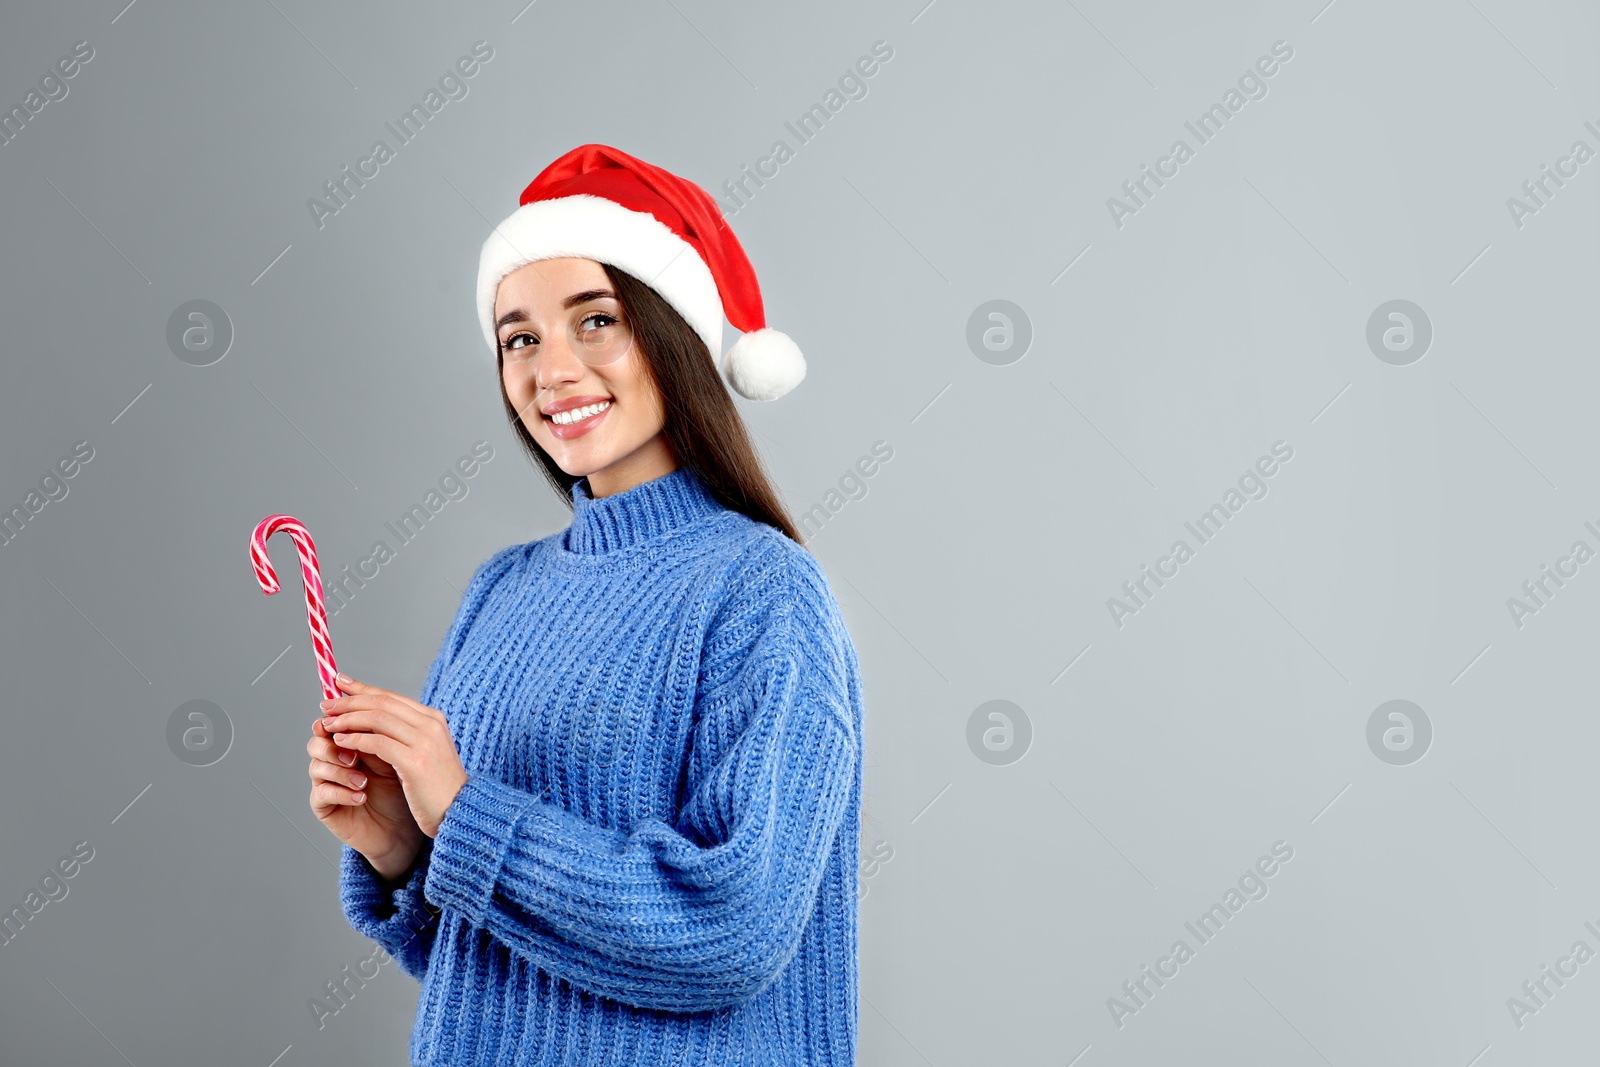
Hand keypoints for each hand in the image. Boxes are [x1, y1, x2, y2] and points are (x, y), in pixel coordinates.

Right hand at [307, 713, 424, 879]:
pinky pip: (322, 792)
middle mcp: (335, 759)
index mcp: (351, 740)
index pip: (338, 720)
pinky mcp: (325, 806)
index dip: (342, 713)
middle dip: (335, 743)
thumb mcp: (398, 755)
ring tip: (364, 781)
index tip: (350, 715)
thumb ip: (384, 734)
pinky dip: (342, 792)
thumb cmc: (403, 789)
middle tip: (354, 755)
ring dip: (341, 770)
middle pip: (318, 739)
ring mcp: (327, 782)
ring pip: (317, 765)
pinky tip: (362, 796)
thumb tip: (377, 708)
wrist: (405, 827)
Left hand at [319, 673, 469, 838]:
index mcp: (433, 719)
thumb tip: (367, 722)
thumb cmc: (437, 788)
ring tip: (328, 725)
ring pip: (377, 719)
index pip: (391, 697)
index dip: (362, 689)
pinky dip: (355, 740)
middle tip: (326, 705)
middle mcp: (431, 724)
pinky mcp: (415, 762)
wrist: (460, 813)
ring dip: (348, 720)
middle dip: (350, 701)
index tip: (340, 684)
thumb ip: (403, 735)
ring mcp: (425, 742)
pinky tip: (340, 742)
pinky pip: (377, 743)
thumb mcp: (423, 753)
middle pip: (382, 703)